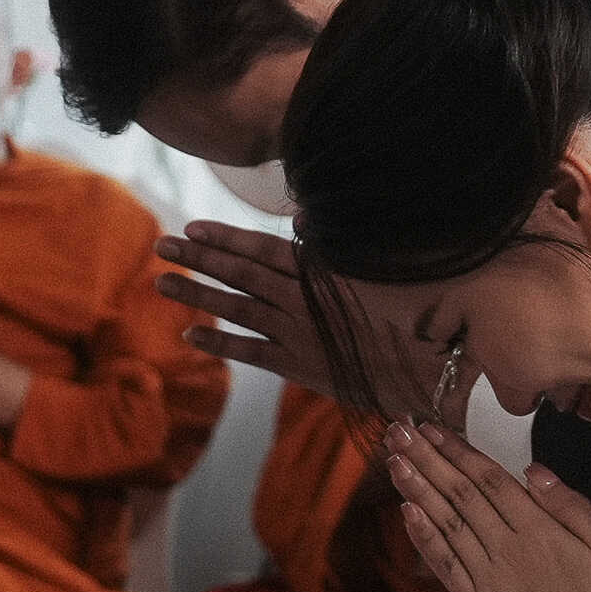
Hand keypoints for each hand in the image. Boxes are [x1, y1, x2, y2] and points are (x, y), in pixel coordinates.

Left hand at [161, 223, 455, 417]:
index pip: (262, 249)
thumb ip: (334, 247)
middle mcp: (301, 301)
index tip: (193, 227)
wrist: (428, 370)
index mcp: (320, 273)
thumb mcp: (375, 270)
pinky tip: (189, 334)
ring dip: (197, 295)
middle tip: (162, 244)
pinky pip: (250, 352)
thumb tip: (304, 221)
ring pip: (236, 309)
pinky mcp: (298, 365)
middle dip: (199, 258)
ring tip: (162, 281)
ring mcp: (297, 334)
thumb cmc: (410, 312)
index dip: (225, 237)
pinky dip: (219, 342)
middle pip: (240, 274)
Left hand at [382, 421, 590, 591]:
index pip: (488, 480)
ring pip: (445, 526)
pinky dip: (424, 538)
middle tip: (397, 433)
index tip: (431, 429)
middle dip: (426, 461)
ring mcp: (488, 584)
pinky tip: (407, 514)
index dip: (457, 451)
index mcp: (540, 532)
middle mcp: (506, 553)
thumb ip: (571, 506)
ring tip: (393, 462)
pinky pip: (444, 567)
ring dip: (416, 490)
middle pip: (458, 496)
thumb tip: (533, 473)